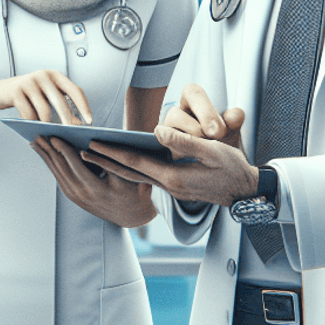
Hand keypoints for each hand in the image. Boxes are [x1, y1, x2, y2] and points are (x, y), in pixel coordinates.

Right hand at [0, 69, 92, 124]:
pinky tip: (31, 126)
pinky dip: (32, 124)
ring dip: (46, 125)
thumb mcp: (45, 97)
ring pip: (44, 110)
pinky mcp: (16, 91)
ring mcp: (29, 82)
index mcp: (55, 75)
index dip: (84, 107)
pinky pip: (29, 114)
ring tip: (46, 131)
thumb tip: (77, 125)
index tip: (90, 122)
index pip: (75, 90)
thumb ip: (60, 105)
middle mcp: (43, 75)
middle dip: (67, 120)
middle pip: (60, 101)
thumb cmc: (26, 97)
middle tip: (72, 134)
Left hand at [32, 136, 155, 228]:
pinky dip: (50, 164)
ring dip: (45, 156)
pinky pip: (59, 178)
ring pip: (57, 173)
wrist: (132, 215)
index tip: (53, 136)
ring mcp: (76, 197)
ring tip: (35, 142)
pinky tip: (44, 154)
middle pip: (61, 168)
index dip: (63, 149)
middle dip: (49, 150)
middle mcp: (82, 194)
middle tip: (37, 134)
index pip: (75, 165)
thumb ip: (108, 160)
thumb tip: (92, 143)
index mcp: (95, 188)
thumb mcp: (125, 175)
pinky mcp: (73, 197)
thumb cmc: (133, 190)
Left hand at [80, 84, 258, 207]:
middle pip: (127, 172)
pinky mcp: (172, 187)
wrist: (246, 192)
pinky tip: (119, 162)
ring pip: (133, 176)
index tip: (91, 144)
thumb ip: (185, 142)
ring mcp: (168, 189)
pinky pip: (142, 178)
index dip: (112, 152)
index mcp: (172, 178)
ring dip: (110, 167)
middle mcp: (166, 187)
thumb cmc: (232, 169)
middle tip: (77, 151)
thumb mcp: (213, 151)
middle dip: (102, 162)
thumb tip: (158, 131)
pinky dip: (126, 170)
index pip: (134, 162)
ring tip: (91, 156)